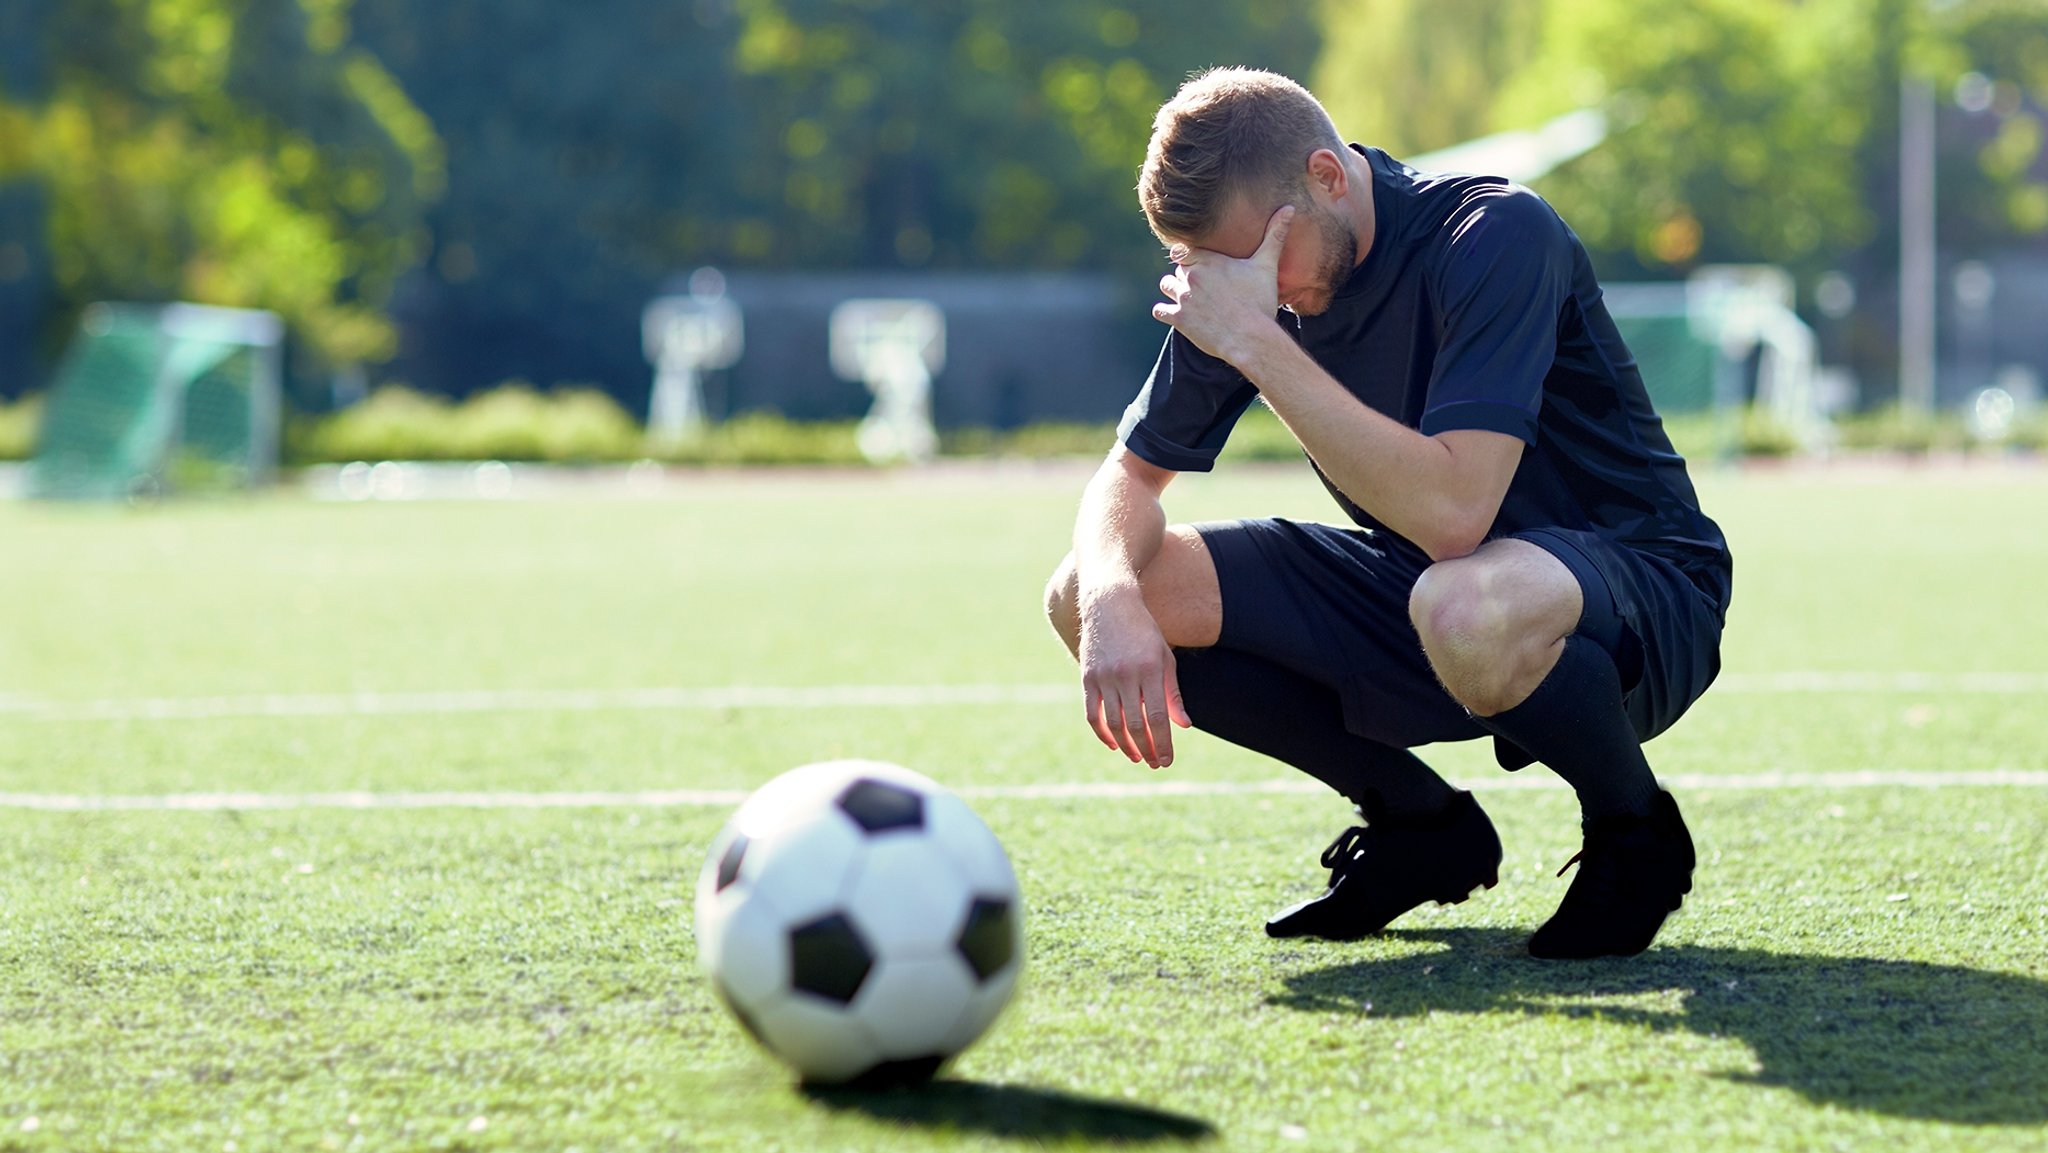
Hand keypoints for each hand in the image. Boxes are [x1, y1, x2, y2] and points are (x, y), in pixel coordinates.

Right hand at [1078, 589, 1192, 768]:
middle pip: (1135, 724)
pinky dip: (1102, 733)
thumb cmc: (1144, 632)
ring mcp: (1103, 676)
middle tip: (1155, 764)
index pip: (1158, 716)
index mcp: (1150, 669)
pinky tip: (1114, 744)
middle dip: (1147, 749)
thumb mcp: (1165, 657)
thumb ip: (1173, 693)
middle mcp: (1125, 674)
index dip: (1163, 743)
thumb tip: (1184, 726)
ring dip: (1126, 746)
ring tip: (1138, 757)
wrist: (1109, 605)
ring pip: (1113, 723)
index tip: (1167, 761)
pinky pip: (1092, 714)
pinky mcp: (1087, 677)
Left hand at [1151, 205, 1293, 364]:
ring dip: (1175, 289)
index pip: (1186, 249)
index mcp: (1208, 259)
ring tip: (1190, 297)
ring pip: (1166, 285)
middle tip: (1203, 284)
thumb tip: (1289, 207)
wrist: (1251, 338)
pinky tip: (1178, 314)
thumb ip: (1274, 235)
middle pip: (1179, 267)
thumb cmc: (1260, 301)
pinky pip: (1159, 311)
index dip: (1192, 256)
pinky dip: (1166, 312)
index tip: (1200, 263)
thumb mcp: (1267, 265)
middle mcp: (1191, 275)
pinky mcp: (1178, 319)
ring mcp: (1182, 297)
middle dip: (1188, 274)